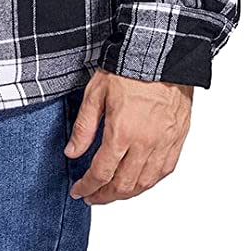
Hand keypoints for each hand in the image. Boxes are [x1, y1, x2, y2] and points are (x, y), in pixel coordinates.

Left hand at [64, 67, 193, 203]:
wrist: (162, 54)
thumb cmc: (128, 68)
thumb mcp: (95, 93)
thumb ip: (84, 127)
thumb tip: (72, 152)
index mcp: (123, 132)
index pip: (102, 172)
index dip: (88, 186)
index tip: (79, 191)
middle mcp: (146, 143)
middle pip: (124, 184)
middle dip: (105, 195)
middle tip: (93, 196)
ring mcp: (165, 143)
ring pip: (146, 183)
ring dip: (128, 193)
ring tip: (113, 193)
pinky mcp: (178, 138)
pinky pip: (165, 171)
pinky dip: (150, 182)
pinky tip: (139, 182)